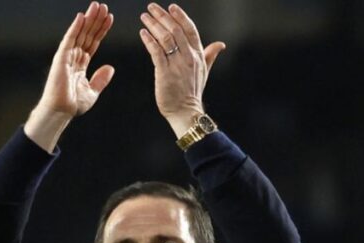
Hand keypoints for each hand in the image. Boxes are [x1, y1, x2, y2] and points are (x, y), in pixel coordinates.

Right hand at [25, 2, 115, 150]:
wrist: (61, 112)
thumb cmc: (73, 104)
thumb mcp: (93, 92)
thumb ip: (101, 79)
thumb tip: (110, 68)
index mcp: (81, 64)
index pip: (93, 43)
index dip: (101, 30)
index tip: (110, 19)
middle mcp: (73, 57)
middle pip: (87, 34)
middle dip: (96, 21)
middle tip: (104, 6)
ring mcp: (67, 56)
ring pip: (80, 33)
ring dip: (88, 19)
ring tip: (97, 6)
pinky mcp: (61, 57)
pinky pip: (70, 39)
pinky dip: (75, 27)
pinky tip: (82, 17)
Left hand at [139, 3, 225, 136]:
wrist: (186, 112)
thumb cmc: (192, 92)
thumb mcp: (204, 71)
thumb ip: (209, 55)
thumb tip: (220, 44)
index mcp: (198, 55)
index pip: (190, 30)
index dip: (181, 16)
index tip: (171, 7)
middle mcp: (189, 57)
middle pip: (175, 30)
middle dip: (162, 16)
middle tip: (151, 8)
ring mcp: (177, 65)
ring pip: (165, 38)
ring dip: (153, 25)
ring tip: (144, 17)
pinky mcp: (165, 72)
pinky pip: (156, 51)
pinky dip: (149, 40)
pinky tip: (143, 33)